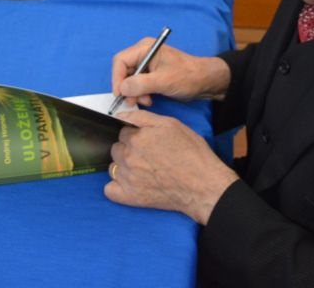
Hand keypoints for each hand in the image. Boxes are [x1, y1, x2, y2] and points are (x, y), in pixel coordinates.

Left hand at [105, 110, 239, 223]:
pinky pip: (110, 190)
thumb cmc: (192, 154)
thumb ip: (143, 118)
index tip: (147, 141)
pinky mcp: (131, 197)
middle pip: (117, 149)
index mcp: (137, 138)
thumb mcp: (171, 124)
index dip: (135, 135)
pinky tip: (130, 185)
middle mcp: (129, 157)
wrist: (203, 185)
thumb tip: (121, 115)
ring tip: (143, 171)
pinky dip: (117, 187)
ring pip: (113, 168)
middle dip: (128, 150)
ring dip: (123, 167)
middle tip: (147, 156)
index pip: (123, 132)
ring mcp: (128, 178)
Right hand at [110, 40, 230, 106]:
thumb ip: (141, 84)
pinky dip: (141, 94)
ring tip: (145, 101)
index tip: (120, 94)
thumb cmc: (188, 76)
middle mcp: (144, 54)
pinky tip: (149, 100)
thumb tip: (122, 89)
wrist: (206, 82)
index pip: (120, 61)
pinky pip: (138, 84)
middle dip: (127, 88)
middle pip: (124, 71)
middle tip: (133, 101)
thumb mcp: (164, 81)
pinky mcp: (152, 75)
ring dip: (134, 93)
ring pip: (130, 80)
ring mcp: (147, 65)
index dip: (117, 78)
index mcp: (145, 48)